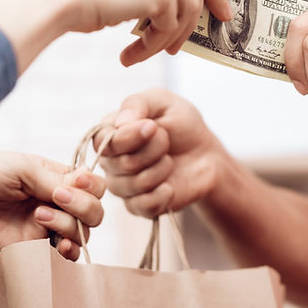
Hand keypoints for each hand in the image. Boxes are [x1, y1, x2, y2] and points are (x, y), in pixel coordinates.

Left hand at [0, 151, 104, 259]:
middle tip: (57, 200)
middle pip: (94, 210)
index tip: (72, 183)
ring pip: (82, 232)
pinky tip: (57, 245)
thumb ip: (55, 179)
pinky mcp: (32, 249)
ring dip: (71, 225)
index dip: (90, 186)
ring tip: (40, 218)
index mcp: (54, 177)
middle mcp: (54, 202)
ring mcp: (45, 227)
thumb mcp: (22, 167)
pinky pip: (64, 255)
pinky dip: (69, 250)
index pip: (92, 184)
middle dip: (83, 206)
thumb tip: (83, 189)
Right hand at [99, 89, 222, 217]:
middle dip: (152, 150)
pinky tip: (170, 186)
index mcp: (111, 134)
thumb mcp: (163, 101)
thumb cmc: (182, 125)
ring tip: (170, 161)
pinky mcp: (140, 206)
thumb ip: (137, 103)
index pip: (101, 142)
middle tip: (167, 141)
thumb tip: (119, 123)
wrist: (206, 155)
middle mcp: (111, 162)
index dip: (126, 138)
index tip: (152, 128)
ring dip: (160, 170)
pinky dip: (162, 195)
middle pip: (119, 164)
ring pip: (132, 185)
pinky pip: (143, 206)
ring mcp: (123, 186)